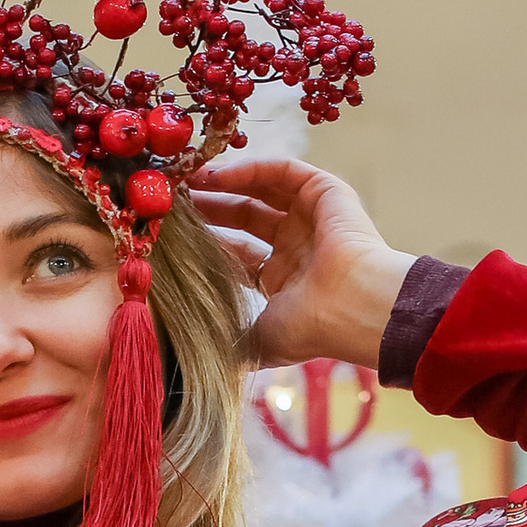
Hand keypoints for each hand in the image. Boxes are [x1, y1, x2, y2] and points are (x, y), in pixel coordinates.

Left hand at [188, 158, 414, 376]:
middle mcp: (297, 246)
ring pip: (262, 190)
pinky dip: (252, 168)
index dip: (207, 242)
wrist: (353, 309)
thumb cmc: (311, 329)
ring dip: (225, 183)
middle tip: (173, 202)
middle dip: (210, 208)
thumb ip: (231, 343)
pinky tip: (220, 175)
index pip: (236, 254)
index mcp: (283, 279)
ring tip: (189, 181)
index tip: (173, 235)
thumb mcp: (260, 342)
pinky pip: (284, 171)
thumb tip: (196, 359)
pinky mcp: (327, 193)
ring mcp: (313, 218)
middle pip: (244, 217)